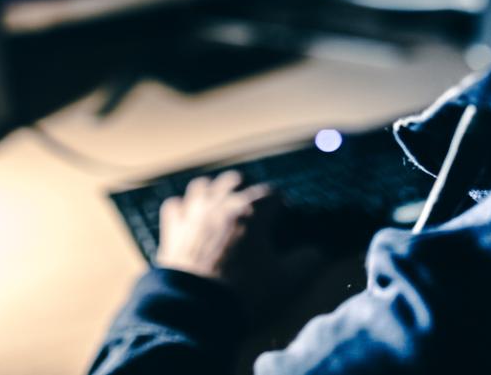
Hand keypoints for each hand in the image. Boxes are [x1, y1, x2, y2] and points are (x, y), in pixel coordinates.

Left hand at [155, 170, 319, 311]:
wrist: (197, 309)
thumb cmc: (245, 293)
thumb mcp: (285, 281)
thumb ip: (305, 263)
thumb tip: (317, 253)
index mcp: (252, 211)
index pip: (271, 193)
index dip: (279, 204)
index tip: (282, 215)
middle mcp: (221, 204)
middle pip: (235, 180)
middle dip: (245, 190)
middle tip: (252, 209)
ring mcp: (194, 213)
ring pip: (202, 186)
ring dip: (212, 192)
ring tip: (220, 206)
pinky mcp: (173, 229)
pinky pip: (174, 206)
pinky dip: (182, 209)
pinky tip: (189, 219)